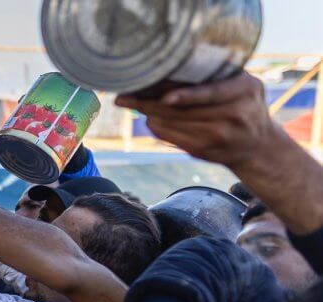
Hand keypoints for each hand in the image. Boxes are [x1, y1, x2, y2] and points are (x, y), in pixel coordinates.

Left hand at [115, 74, 279, 168]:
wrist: (258, 146)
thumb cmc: (243, 106)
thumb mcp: (240, 86)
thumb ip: (214, 78)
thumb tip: (166, 70)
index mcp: (245, 89)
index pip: (210, 92)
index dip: (184, 94)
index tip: (158, 93)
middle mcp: (236, 113)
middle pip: (184, 109)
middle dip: (150, 102)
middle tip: (124, 95)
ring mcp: (220, 135)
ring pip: (174, 123)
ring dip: (149, 113)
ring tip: (130, 103)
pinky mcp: (205, 151)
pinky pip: (172, 137)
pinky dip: (157, 126)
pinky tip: (147, 118)